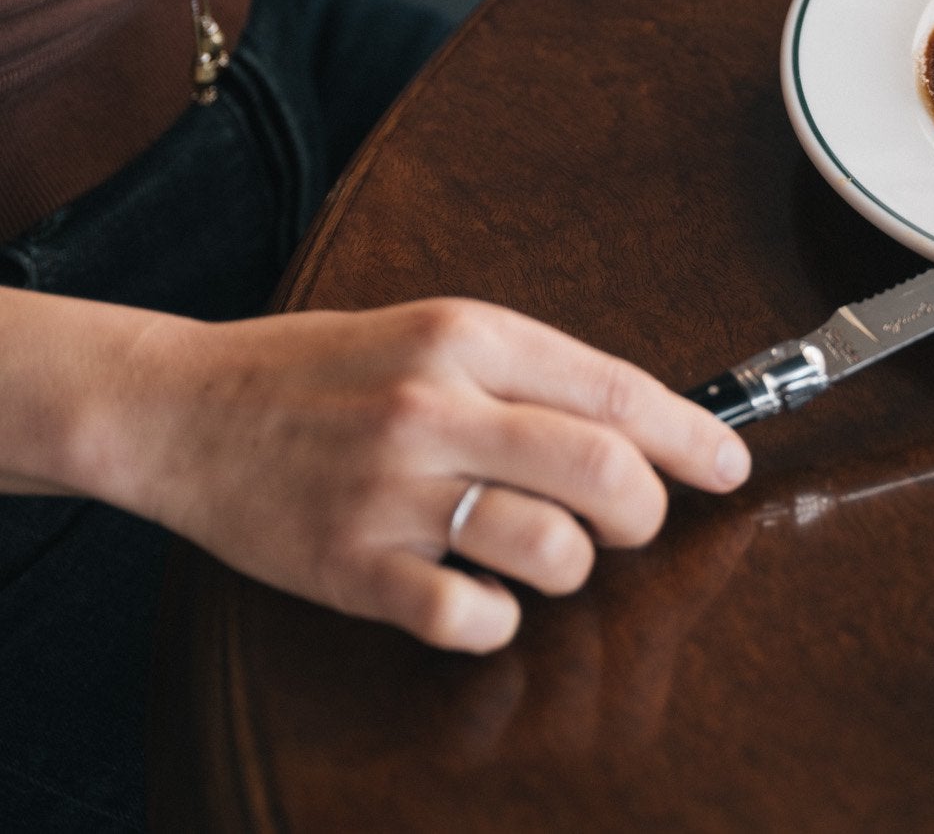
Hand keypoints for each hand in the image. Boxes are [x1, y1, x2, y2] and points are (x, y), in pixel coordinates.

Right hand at [116, 299, 749, 652]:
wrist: (183, 410)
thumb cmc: (324, 372)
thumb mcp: (433, 333)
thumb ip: (532, 371)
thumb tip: (644, 424)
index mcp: (467, 336)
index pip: (616, 391)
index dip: (693, 436)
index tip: (730, 465)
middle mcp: (435, 407)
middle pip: (604, 471)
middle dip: (646, 509)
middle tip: (636, 520)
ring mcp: (392, 490)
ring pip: (552, 549)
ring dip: (575, 565)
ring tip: (549, 552)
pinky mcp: (352, 566)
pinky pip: (471, 616)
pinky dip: (499, 620)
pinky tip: (482, 597)